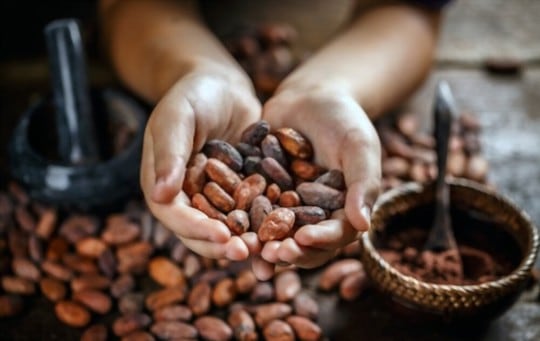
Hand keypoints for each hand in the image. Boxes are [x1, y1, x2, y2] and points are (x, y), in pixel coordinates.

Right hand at [140, 70, 261, 260]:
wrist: (222, 85)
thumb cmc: (193, 94)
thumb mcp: (178, 116)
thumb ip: (170, 152)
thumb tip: (162, 196)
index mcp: (163, 184)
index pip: (174, 215)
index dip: (196, 229)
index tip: (222, 237)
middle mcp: (187, 197)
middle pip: (200, 231)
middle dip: (223, 245)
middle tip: (250, 253)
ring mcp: (215, 197)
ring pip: (227, 228)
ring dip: (245, 241)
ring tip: (268, 249)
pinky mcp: (240, 192)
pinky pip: (250, 213)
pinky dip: (264, 224)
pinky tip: (284, 231)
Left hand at [252, 86, 380, 278]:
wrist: (310, 96)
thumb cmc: (344, 119)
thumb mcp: (359, 146)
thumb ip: (364, 184)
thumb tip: (364, 226)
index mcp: (341, 211)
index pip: (334, 234)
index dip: (320, 240)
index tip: (304, 239)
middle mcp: (312, 215)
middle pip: (302, 243)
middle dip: (287, 251)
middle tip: (270, 254)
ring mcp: (284, 206)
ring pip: (273, 234)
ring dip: (260, 245)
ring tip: (246, 249)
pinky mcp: (260, 193)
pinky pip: (248, 210)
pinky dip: (238, 219)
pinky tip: (223, 223)